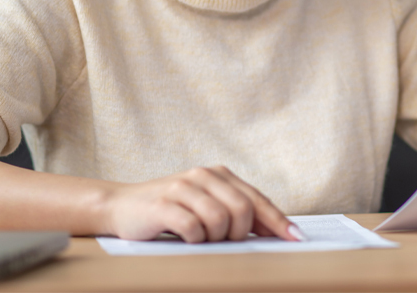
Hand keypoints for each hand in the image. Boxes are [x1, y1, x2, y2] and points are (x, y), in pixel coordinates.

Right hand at [101, 165, 303, 242]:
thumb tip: (275, 231)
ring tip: (201, 239)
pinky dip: (194, 239)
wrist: (121, 207)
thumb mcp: (206, 206)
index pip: (257, 199)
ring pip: (219, 220)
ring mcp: (182, 188)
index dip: (277, 220)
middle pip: (242, 210)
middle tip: (223, 242)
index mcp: (219, 174)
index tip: (295, 238)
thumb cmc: (169, 211)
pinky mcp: (163, 204)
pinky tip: (186, 238)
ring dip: (214, 238)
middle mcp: (203, 176)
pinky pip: (193, 227)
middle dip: (239, 234)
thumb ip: (236, 213)